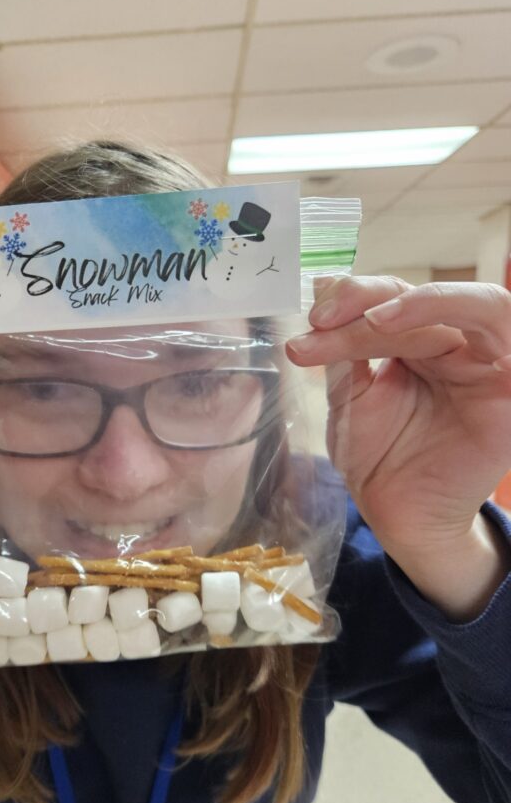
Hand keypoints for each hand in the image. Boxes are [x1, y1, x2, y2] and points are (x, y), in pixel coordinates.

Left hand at [285, 276, 510, 559]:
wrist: (401, 518)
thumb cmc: (380, 460)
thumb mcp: (352, 397)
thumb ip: (344, 348)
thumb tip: (324, 284)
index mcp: (419, 346)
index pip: (390, 303)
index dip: (351, 300)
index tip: (312, 319)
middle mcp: (457, 347)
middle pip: (420, 299)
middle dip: (367, 303)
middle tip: (322, 319)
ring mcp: (489, 363)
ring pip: (471, 303)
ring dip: (417, 301)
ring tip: (371, 319)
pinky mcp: (510, 384)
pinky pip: (502, 328)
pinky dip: (454, 311)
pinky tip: (397, 326)